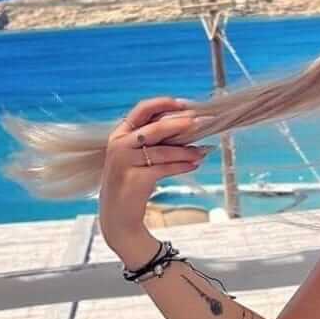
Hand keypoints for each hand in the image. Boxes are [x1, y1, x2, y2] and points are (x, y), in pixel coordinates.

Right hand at [99, 95, 214, 248]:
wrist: (117, 215)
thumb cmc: (131, 183)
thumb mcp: (136, 157)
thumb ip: (153, 142)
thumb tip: (185, 127)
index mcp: (119, 134)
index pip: (142, 110)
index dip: (163, 103)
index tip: (184, 105)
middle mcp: (119, 145)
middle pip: (155, 128)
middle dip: (180, 124)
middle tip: (201, 122)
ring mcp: (125, 162)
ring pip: (163, 150)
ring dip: (186, 151)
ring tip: (202, 152)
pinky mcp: (135, 179)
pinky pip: (164, 168)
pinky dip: (181, 166)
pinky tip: (194, 165)